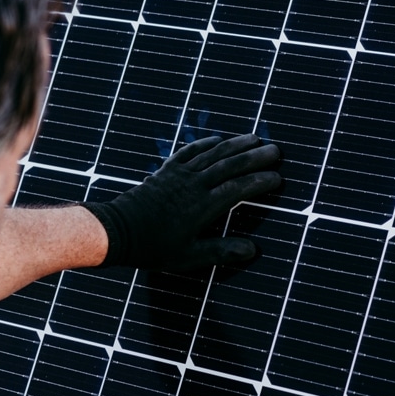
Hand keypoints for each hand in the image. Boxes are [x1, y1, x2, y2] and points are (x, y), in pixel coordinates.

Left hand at [82, 134, 281, 270]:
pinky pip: (189, 151)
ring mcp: (179, 174)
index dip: (259, 181)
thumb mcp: (188, 257)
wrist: (116, 231)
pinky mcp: (166, 171)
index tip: (277, 178)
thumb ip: (221, 251)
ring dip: (235, 144)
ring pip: (212, 153)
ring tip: (255, 138)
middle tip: (276, 150)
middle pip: (230, 165)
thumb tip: (252, 249)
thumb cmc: (152, 247)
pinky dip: (205, 143)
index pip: (238, 189)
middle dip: (255, 156)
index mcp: (202, 206)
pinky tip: (217, 139)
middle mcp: (193, 184)